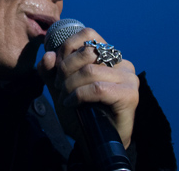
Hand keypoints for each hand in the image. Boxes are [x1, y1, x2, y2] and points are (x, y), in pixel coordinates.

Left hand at [37, 27, 138, 148]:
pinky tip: (73, 103)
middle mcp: (122, 63)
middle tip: (58, 86)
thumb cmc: (81, 113)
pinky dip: (79, 95)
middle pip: (87, 52)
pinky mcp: (130, 95)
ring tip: (65, 97)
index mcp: (108, 56)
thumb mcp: (60, 88)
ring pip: (91, 71)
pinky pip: (97, 88)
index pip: (88, 34)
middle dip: (65, 68)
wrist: (94, 143)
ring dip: (70, 85)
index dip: (67, 46)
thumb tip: (48, 56)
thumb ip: (51, 71)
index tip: (56, 65)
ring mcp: (129, 78)